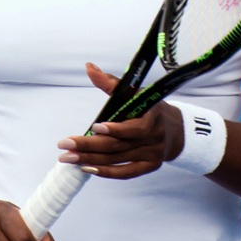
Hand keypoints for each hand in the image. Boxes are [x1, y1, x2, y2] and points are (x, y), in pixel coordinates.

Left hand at [54, 63, 183, 179]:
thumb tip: (89, 67)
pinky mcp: (148, 167)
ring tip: (68, 158)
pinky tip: (87, 168)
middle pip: (118, 146)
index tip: (94, 127)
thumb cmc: (149, 107)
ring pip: (117, 160)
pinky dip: (105, 172)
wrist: (176, 129)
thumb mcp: (135, 92)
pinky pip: (125, 173)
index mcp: (152, 116)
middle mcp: (153, 137)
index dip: (115, 129)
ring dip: (90, 159)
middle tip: (65, 145)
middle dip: (89, 146)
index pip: (135, 128)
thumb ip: (110, 82)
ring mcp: (152, 155)